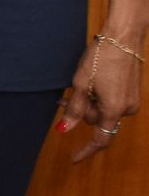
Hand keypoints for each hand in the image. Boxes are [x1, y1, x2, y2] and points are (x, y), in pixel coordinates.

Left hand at [58, 33, 139, 164]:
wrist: (124, 36)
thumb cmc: (101, 57)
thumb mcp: (81, 84)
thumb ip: (74, 110)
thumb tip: (64, 130)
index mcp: (113, 109)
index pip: (100, 139)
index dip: (86, 150)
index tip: (74, 159)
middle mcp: (126, 109)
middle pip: (97, 120)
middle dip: (82, 112)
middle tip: (64, 98)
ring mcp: (131, 100)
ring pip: (103, 110)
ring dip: (89, 103)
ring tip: (76, 86)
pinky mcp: (132, 91)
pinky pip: (111, 102)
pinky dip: (99, 97)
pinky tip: (90, 84)